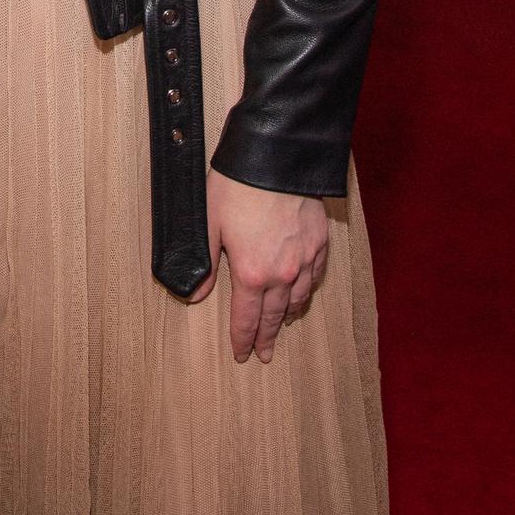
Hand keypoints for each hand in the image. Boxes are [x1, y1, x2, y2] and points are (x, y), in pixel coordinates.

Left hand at [187, 168, 328, 363]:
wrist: (274, 159)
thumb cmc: (236, 187)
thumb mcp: (209, 223)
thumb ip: (205, 263)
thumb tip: (195, 294)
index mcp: (250, 273)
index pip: (246, 319)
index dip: (243, 340)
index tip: (242, 355)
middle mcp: (281, 274)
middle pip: (273, 316)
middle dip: (266, 337)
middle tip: (264, 354)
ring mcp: (304, 259)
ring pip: (297, 299)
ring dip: (287, 315)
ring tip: (282, 325)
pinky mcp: (319, 242)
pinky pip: (315, 276)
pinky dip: (307, 290)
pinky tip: (303, 293)